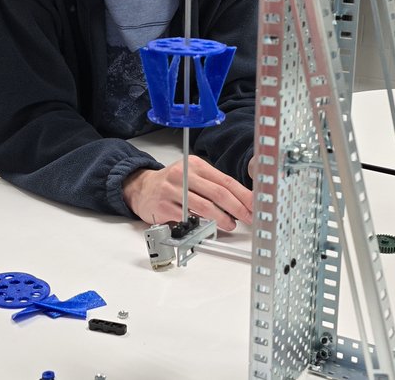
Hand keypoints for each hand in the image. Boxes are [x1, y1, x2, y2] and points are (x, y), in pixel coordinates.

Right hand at [123, 156, 253, 230]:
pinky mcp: (163, 206)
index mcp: (195, 165)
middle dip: (237, 207)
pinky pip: (187, 217)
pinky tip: (208, 228)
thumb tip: (240, 200)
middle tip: (247, 217)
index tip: (254, 205)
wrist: (140, 188)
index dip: (243, 195)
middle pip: (217, 192)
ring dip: (222, 218)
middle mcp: (184, 175)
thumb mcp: (192, 175)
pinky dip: (201, 224)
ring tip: (230, 225)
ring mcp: (172, 190)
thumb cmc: (171, 183)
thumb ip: (212, 185)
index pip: (225, 180)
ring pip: (204, 206)